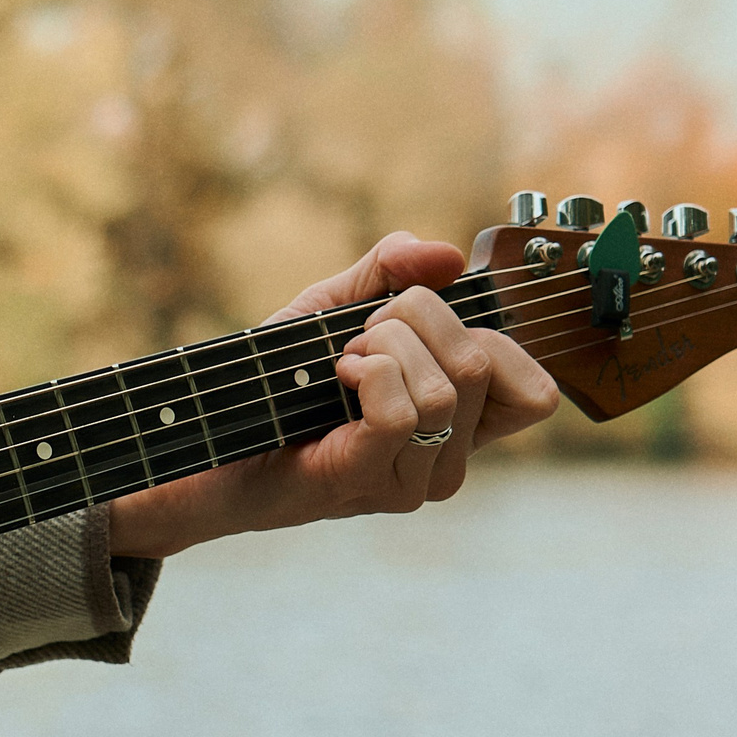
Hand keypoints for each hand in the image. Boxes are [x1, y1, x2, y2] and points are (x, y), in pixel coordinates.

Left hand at [106, 231, 559, 558]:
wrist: (200, 449)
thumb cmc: (270, 388)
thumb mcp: (333, 311)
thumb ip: (388, 271)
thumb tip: (445, 255)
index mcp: (457, 429)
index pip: (537, 391)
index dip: (486, 334)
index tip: (417, 320)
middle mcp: (446, 464)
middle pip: (482, 363)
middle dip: (415, 319)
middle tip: (359, 336)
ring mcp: (409, 481)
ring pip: (446, 385)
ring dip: (383, 346)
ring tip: (339, 361)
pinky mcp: (364, 481)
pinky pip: (404, 411)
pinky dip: (370, 374)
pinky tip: (336, 376)